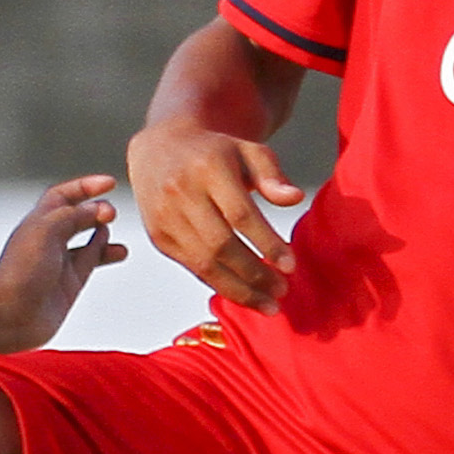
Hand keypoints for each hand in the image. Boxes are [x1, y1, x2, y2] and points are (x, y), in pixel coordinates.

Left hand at [0, 176, 126, 348]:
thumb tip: (98, 209)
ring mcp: (59, 263)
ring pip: (87, 240)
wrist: (9, 316)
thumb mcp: (47, 231)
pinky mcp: (69, 285)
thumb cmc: (19, 274)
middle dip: (95, 209)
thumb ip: (74, 216)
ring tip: (112, 228)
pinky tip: (118, 251)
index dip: (84, 187)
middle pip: (76, 216)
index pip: (62, 196)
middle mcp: (48, 241)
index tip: (109, 184)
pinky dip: (105, 253)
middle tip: (111, 212)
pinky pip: (91, 261)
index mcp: (37, 223)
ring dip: (102, 231)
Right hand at [128, 121, 304, 310]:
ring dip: (238, 289)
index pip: (240, 214)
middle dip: (254, 274)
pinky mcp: (159, 237)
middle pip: (221, 244)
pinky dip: (218, 283)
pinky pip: (192, 267)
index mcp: (207, 167)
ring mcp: (165, 218)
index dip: (267, 243)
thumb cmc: (213, 152)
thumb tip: (294, 199)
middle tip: (281, 292)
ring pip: (204, 263)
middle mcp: (181, 193)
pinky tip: (242, 292)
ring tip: (266, 303)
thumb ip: (271, 174)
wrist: (160, 149)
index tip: (291, 266)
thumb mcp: (246, 151)